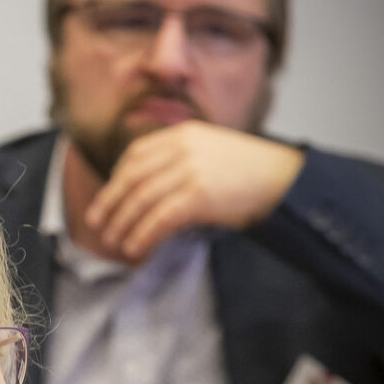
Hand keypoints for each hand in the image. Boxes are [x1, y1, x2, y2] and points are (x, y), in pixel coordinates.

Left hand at [82, 122, 304, 263]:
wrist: (286, 180)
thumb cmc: (252, 174)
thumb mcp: (212, 154)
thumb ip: (181, 162)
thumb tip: (148, 191)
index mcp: (183, 133)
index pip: (136, 155)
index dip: (115, 180)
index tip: (106, 200)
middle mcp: (183, 147)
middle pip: (132, 178)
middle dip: (110, 203)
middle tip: (97, 224)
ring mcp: (191, 169)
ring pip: (142, 200)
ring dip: (123, 225)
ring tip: (115, 244)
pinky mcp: (199, 194)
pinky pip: (159, 218)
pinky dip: (143, 236)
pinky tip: (136, 249)